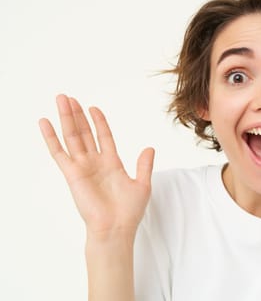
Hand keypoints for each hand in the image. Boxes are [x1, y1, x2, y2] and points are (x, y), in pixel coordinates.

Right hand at [39, 94, 154, 238]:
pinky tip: (45, 122)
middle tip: (69, 97)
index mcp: (112, 164)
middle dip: (77, 115)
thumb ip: (144, 165)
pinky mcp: (72, 174)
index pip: (103, 137)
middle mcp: (95, 163)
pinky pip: (59, 152)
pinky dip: (51, 137)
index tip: (93, 108)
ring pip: (72, 137)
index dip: (99, 122)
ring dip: (66, 118)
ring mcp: (82, 167)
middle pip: (84, 133)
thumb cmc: (129, 212)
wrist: (116, 228)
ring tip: (61, 99)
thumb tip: (149, 148)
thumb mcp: (142, 184)